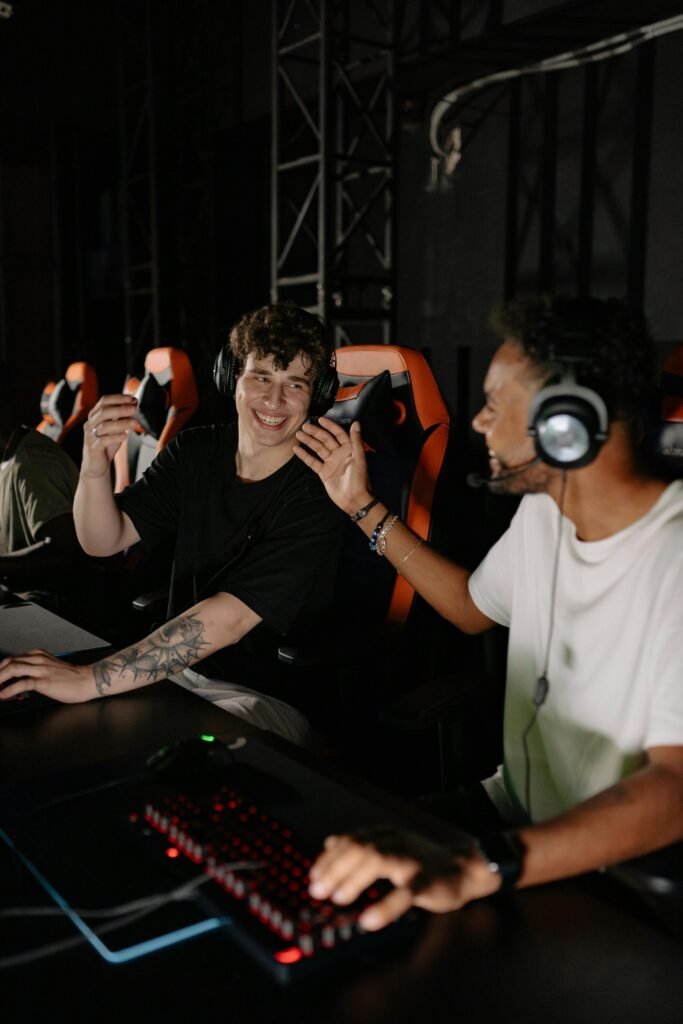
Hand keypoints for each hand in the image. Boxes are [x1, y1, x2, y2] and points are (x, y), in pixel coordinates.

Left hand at [0, 650, 93, 703]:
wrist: (87, 680)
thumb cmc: (70, 677)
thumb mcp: (49, 667)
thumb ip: (35, 670)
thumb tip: (18, 681)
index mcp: (38, 654)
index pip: (12, 659)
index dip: (0, 669)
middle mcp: (38, 659)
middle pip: (9, 662)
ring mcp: (41, 670)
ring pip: (13, 669)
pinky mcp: (44, 681)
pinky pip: (22, 684)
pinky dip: (9, 690)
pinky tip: (3, 695)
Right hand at [82, 394, 138, 477]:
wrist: (96, 465)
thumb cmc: (106, 444)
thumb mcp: (116, 428)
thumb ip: (123, 416)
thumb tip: (134, 402)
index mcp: (95, 416)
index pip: (104, 401)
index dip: (118, 398)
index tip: (132, 398)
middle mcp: (90, 424)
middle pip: (104, 412)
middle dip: (121, 409)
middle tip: (135, 409)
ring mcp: (90, 436)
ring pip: (104, 426)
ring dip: (121, 423)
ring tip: (135, 423)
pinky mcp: (93, 448)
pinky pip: (103, 441)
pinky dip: (114, 437)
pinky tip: (124, 436)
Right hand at [294, 418, 371, 515]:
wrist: (353, 499)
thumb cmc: (359, 479)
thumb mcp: (359, 458)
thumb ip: (356, 440)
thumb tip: (356, 423)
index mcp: (349, 449)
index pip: (338, 434)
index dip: (330, 426)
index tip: (320, 420)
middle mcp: (339, 454)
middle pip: (325, 440)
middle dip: (315, 433)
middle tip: (304, 426)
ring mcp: (330, 463)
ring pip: (318, 449)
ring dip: (309, 441)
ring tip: (299, 435)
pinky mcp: (324, 472)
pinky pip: (313, 462)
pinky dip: (305, 456)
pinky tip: (297, 449)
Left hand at [308, 825, 500, 930]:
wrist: (465, 867)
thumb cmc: (422, 860)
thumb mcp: (389, 846)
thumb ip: (360, 844)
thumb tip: (330, 842)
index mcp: (385, 835)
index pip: (351, 840)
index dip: (329, 858)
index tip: (313, 877)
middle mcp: (395, 842)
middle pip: (360, 848)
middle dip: (335, 868)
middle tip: (318, 890)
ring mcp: (411, 860)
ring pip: (378, 860)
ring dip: (354, 879)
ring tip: (337, 898)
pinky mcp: (426, 881)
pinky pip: (404, 893)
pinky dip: (385, 907)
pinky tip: (369, 920)